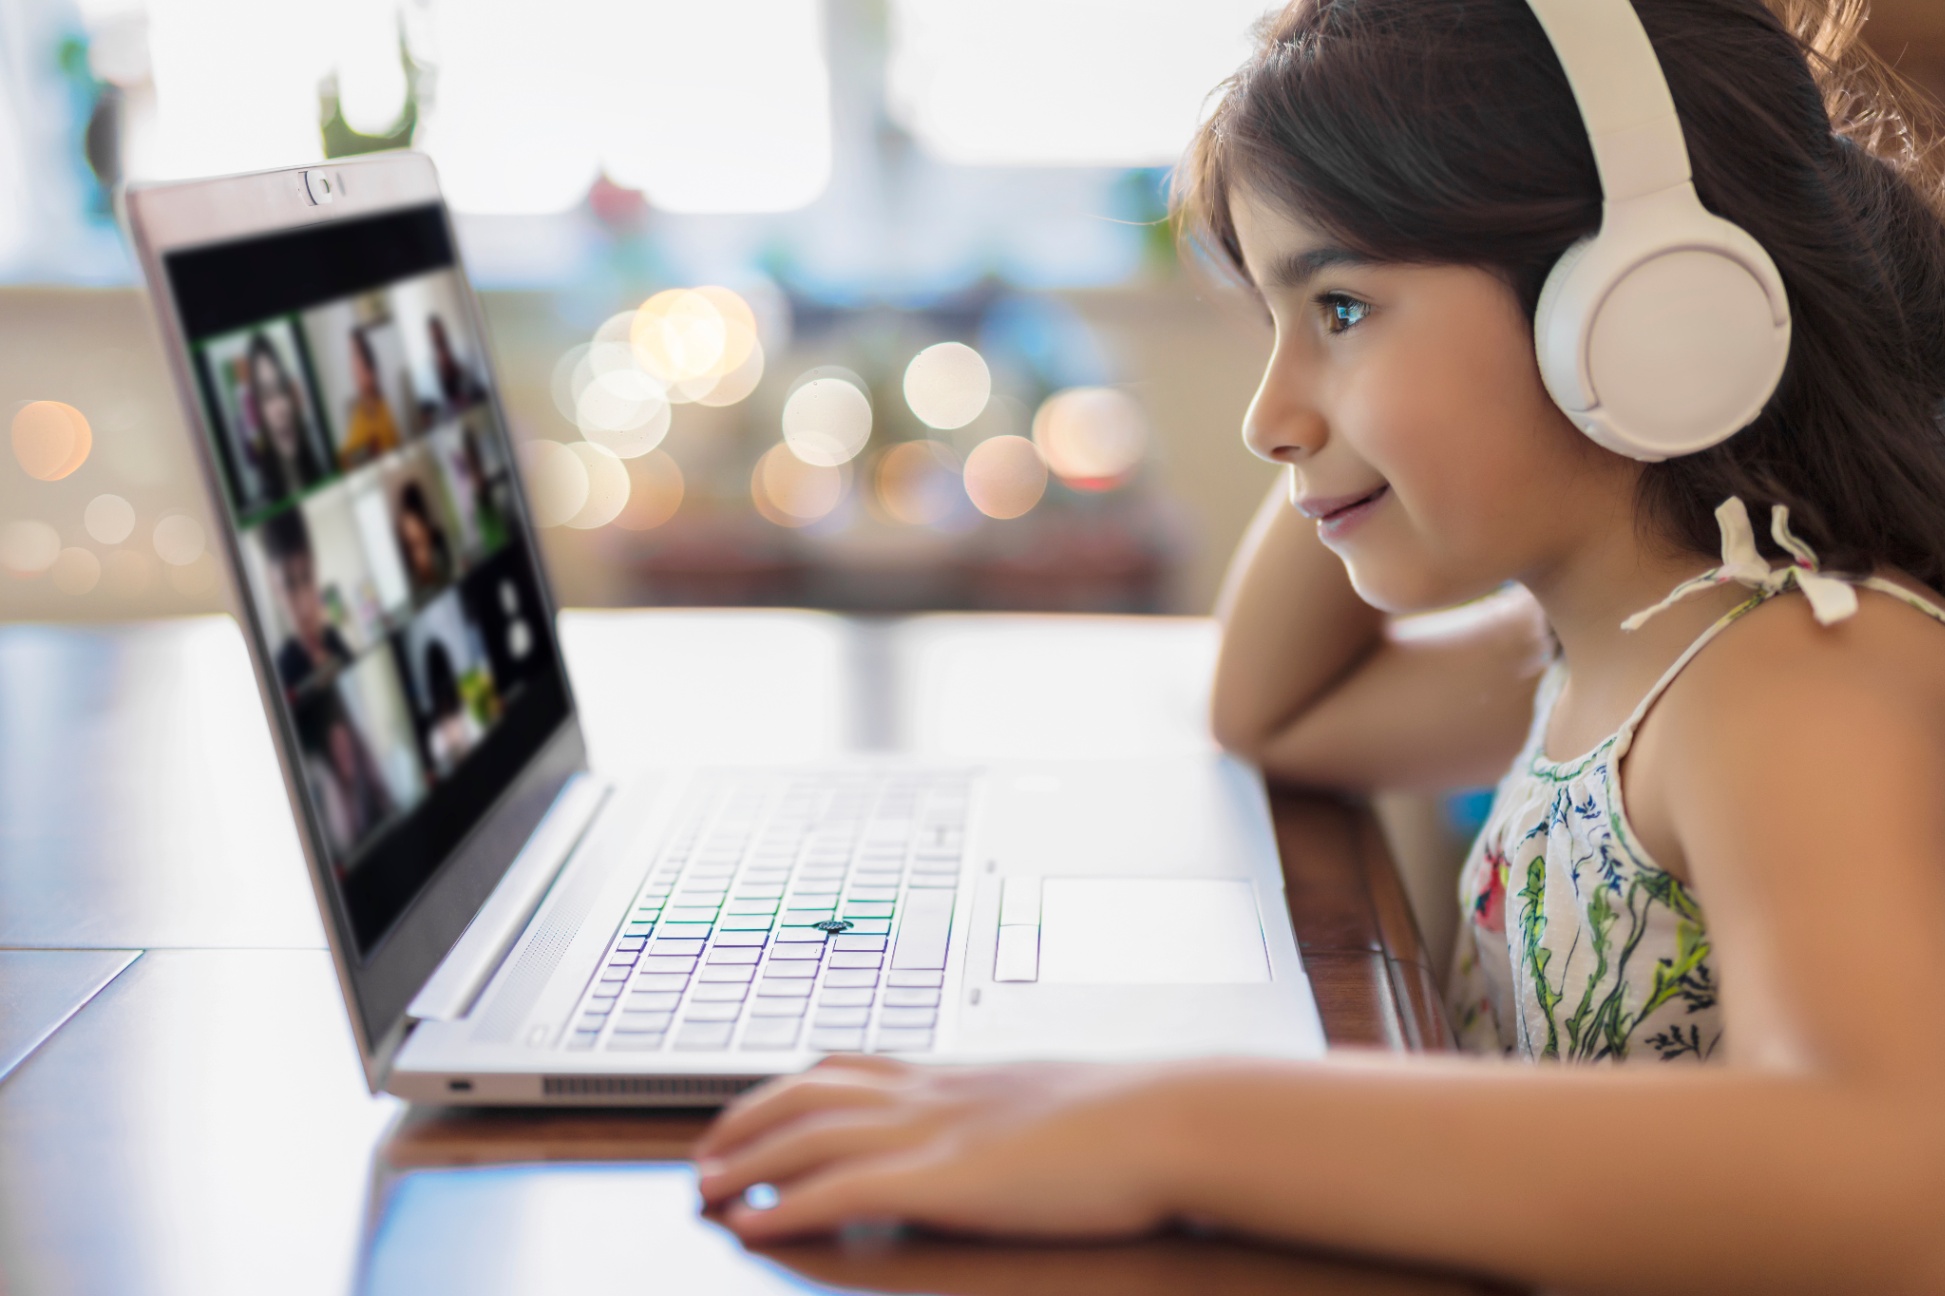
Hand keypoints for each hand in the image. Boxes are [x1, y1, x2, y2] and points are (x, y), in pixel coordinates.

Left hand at [693, 1055, 1179, 1242]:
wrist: (1171, 1117)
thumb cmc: (1134, 1117)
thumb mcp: (1055, 1102)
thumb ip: (1014, 1111)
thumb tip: (1009, 1129)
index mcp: (957, 1074)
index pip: (848, 1066)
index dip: (788, 1088)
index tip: (756, 1106)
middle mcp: (931, 1092)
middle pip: (806, 1092)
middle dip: (745, 1122)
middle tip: (704, 1155)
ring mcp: (932, 1131)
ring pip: (806, 1136)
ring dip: (745, 1164)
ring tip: (704, 1190)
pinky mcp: (942, 1180)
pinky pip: (839, 1191)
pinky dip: (786, 1208)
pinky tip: (753, 1227)